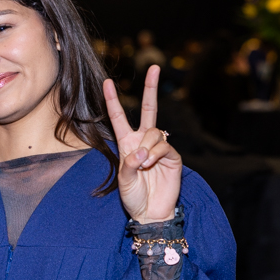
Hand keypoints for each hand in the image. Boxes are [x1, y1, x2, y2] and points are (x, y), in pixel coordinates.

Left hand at [102, 65, 181, 223]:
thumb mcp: (123, 180)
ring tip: (143, 165)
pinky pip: (163, 145)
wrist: (150, 212)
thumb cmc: (133, 197)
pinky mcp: (173, 156)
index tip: (107, 81)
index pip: (118, 117)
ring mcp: (159, 147)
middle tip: (154, 67)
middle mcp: (142, 141)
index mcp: (126, 143)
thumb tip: (141, 153)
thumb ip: (129, 164)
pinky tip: (151, 165)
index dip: (112, 100)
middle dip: (151, 88)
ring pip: (154, 132)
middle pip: (149, 109)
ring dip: (146, 147)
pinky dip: (155, 153)